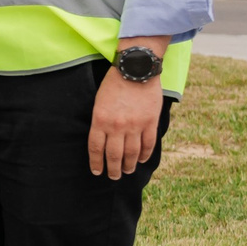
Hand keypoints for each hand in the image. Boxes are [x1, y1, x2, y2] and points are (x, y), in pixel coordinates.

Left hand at [88, 64, 164, 178]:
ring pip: (131, 153)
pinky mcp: (150, 122)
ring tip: (126, 171)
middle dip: (113, 169)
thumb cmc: (114, 84)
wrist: (135, 69)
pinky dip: (144, 155)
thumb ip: (100, 121)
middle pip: (114, 155)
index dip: (96, 163)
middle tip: (113, 176)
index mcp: (100, 120)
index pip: (96, 148)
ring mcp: (135, 125)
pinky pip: (147, 144)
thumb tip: (101, 140)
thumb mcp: (99, 101)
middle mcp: (117, 126)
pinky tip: (140, 160)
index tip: (97, 171)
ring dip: (128, 165)